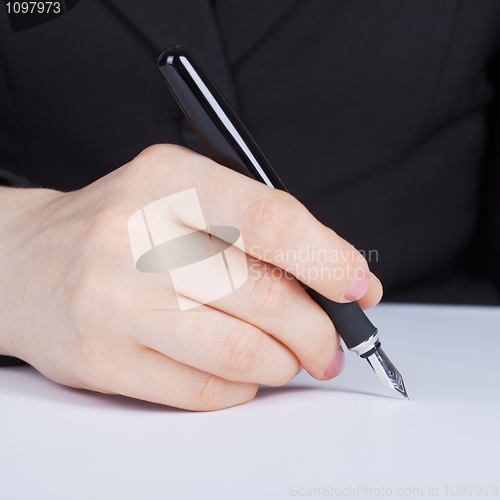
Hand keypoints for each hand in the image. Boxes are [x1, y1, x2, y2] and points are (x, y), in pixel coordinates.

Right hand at [0, 145, 381, 409]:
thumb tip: (334, 278)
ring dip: (284, 364)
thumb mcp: (182, 198)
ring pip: (241, 353)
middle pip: (265, 297)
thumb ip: (255, 233)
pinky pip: (204, 391)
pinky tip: (239, 373)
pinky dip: (241, 388)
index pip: (272, 220)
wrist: (23, 260)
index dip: (328, 259)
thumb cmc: (119, 228)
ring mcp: (114, 300)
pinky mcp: (101, 358)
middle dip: (318, 331)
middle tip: (330, 343)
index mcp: (167, 180)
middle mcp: (136, 235)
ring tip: (288, 359)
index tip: (358, 286)